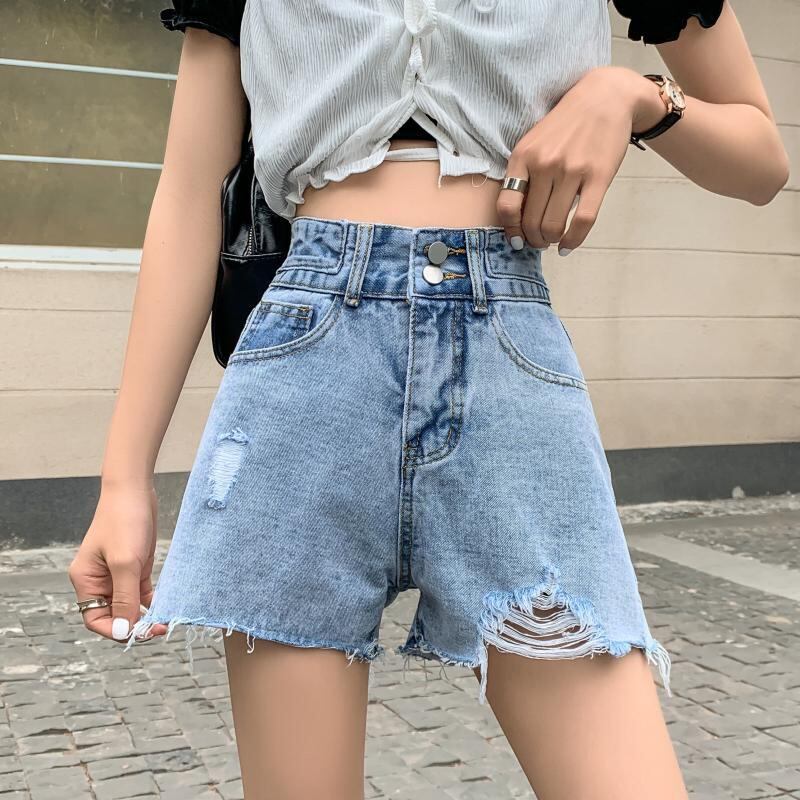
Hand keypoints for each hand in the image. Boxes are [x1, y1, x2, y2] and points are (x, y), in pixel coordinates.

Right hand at [68, 480, 167, 641]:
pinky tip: (165, 606)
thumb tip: (122, 631)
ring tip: (164, 622)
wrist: (135, 490)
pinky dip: (151, 602)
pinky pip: (141, 593)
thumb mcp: (125, 562)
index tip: (140, 634)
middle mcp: (98, 580)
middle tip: (159, 630)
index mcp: (86, 580)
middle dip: (134, 625)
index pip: (96, 619)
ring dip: (145, 615)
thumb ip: (124, 598)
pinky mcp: (134, 566)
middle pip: (113, 615)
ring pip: (129, 605)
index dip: (116, 631)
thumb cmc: (124, 521)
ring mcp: (117, 574)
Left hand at [497, 65, 655, 254]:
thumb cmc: (565, 126)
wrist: (605, 98)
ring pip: (553, 225)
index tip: (517, 238)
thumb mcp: (533, 143)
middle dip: (533, 240)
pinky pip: (582, 221)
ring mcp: (572, 171)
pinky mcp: (599, 176)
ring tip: (553, 239)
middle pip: (530, 222)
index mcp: (523, 157)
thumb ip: (522, 175)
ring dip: (550, 241)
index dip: (510, 230)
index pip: (506, 207)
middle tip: (539, 241)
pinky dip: (573, 241)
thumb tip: (516, 220)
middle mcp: (545, 164)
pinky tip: (568, 246)